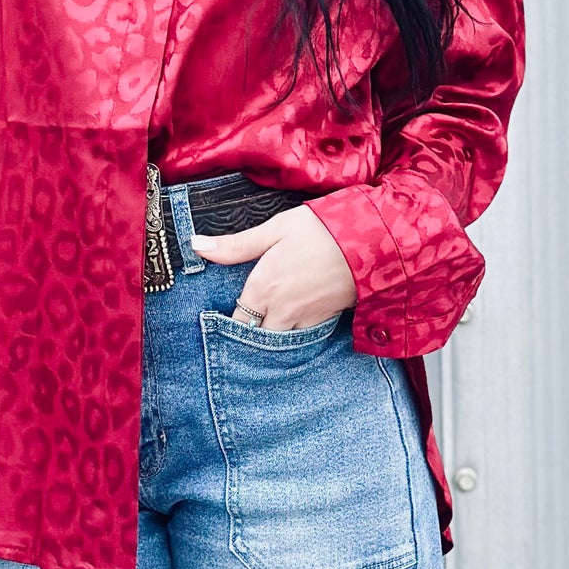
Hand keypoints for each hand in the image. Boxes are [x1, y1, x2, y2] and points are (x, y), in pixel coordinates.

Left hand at [190, 203, 355, 330]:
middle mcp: (281, 310)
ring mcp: (305, 319)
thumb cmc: (321, 229)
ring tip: (267, 327)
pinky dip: (295, 333)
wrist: (371, 241)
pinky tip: (294, 321)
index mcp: (263, 288)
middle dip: (249, 335)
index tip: (223, 322)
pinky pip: (303, 336)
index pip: (236, 320)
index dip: (229, 323)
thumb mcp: (275, 229)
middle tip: (244, 329)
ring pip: (280, 340)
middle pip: (257, 337)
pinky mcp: (326, 319)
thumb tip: (197, 246)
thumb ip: (236, 245)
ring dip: (272, 336)